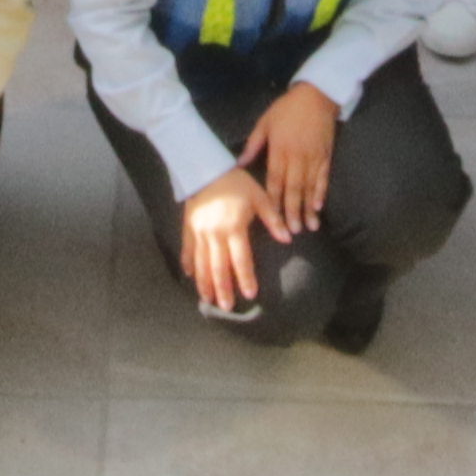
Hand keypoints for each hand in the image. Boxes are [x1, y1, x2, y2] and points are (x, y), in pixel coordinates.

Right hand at [177, 170, 271, 313]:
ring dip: (205, 283)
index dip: (246, 278)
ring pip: (202, 263)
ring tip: (209, 300)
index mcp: (234, 228)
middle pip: (219, 267)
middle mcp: (215, 234)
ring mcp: (199, 233)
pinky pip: (188, 250)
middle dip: (223, 289)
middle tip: (227, 307)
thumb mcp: (259, 196)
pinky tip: (191, 277)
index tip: (250, 294)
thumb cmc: (236, 182)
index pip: (241, 259)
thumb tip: (288, 238)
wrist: (205, 168)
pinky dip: (189, 265)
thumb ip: (272, 219)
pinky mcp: (188, 228)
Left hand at [247, 83, 341, 229]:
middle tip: (294, 230)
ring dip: (308, 207)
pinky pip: (323, 177)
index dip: (274, 200)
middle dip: (293, 211)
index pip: (276, 180)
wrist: (317, 94)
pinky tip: (319, 206)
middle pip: (294, 188)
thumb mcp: (265, 122)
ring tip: (309, 226)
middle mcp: (297, 156)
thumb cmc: (287, 108)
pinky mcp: (326, 155)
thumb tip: (239, 163)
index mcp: (280, 149)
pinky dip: (321, 192)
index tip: (273, 218)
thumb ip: (253, 144)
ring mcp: (313, 157)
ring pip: (310, 186)